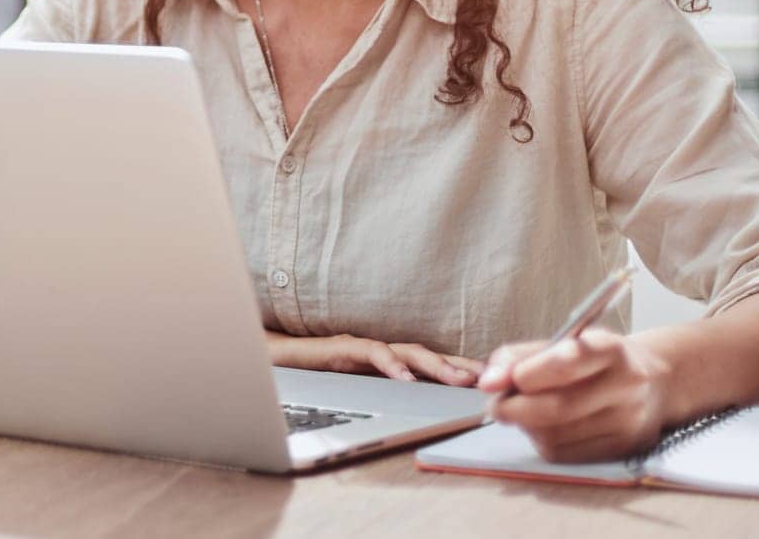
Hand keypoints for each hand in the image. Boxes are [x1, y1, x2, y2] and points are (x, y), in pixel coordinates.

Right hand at [265, 331, 481, 385]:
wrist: (266, 362)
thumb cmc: (308, 378)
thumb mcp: (353, 392)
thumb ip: (381, 396)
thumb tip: (416, 412)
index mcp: (383, 364)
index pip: (428, 364)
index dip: (459, 369)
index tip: (492, 381)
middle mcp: (376, 352)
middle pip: (425, 354)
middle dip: (458, 366)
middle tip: (488, 380)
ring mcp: (359, 347)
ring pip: (406, 351)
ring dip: (436, 364)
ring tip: (459, 379)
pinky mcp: (339, 348)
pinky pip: (369, 352)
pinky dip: (389, 364)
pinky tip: (405, 378)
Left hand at [478, 329, 671, 461]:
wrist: (652, 382)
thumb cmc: (593, 359)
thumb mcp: (561, 342)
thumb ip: (519, 357)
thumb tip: (488, 383)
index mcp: (612, 350)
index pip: (568, 361)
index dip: (526, 373)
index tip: (497, 381)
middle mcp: (627, 386)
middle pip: (559, 407)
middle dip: (515, 409)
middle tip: (496, 406)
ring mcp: (629, 422)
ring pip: (557, 435)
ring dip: (526, 426)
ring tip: (520, 412)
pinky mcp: (623, 450)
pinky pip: (565, 454)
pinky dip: (541, 441)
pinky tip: (541, 427)